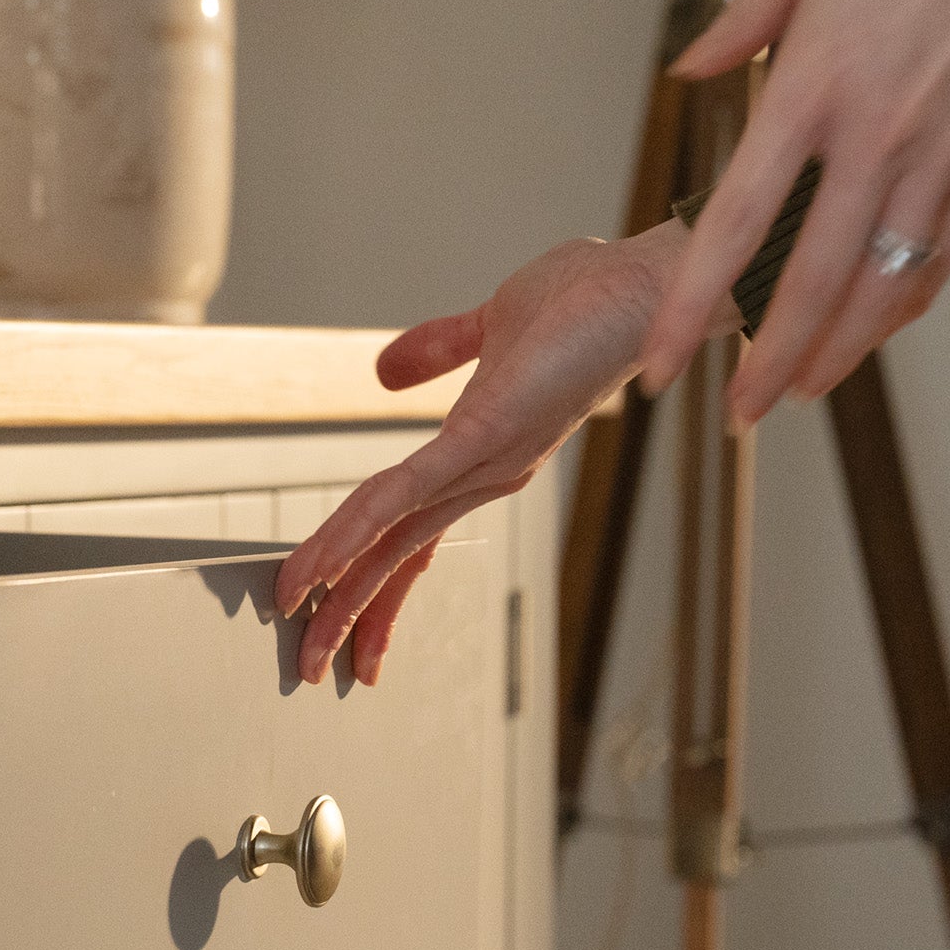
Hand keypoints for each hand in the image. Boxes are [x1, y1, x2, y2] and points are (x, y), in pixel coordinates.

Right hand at [276, 221, 726, 686]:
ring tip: (299, 620)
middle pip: (400, 557)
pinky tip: (325, 557)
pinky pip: (407, 488)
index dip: (370, 582)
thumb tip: (384, 374)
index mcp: (482, 457)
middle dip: (350, 614)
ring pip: (395, 535)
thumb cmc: (590, 299)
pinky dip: (361, 527)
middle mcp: (486, 474)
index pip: (413, 535)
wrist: (650, 282)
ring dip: (342, 583)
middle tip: (312, 667)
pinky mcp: (487, 435)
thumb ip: (437, 351)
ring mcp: (488, 461)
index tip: (331, 619)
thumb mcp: (492, 327)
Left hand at [641, 0, 949, 426]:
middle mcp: (878, 135)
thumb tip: (692, 68)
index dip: (693, 308)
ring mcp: (945, 150)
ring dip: (840, 348)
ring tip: (798, 392)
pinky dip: (908, 297)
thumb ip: (744, 13)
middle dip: (768, 361)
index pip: (735, 225)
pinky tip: (879, 328)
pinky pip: (945, 247)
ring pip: (885, 279)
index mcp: (813, 86)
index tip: (660, 366)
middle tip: (733, 417)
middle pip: (811, 280)